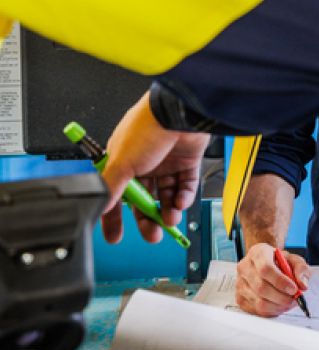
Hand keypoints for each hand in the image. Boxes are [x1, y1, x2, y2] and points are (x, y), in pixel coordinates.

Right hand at [99, 91, 209, 242]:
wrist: (177, 113)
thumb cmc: (146, 129)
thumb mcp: (121, 163)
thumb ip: (111, 187)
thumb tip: (100, 206)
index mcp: (124, 161)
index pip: (116, 195)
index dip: (115, 216)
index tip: (116, 236)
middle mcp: (145, 163)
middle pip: (145, 199)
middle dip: (148, 219)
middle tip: (153, 234)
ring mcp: (167, 162)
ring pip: (167, 194)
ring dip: (168, 210)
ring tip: (170, 219)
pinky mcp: (187, 160)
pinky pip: (186, 185)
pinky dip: (183, 197)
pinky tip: (180, 203)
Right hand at [236, 243, 310, 316]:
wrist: (265, 262)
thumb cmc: (278, 261)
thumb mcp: (293, 259)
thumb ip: (301, 269)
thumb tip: (302, 284)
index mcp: (257, 253)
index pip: (265, 269)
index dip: (280, 282)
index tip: (294, 289)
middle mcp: (245, 267)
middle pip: (261, 288)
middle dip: (282, 297)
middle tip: (294, 299)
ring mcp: (240, 283)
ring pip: (259, 302)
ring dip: (278, 306)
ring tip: (288, 303)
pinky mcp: (240, 298)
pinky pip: (256, 310)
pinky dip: (271, 312)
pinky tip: (279, 305)